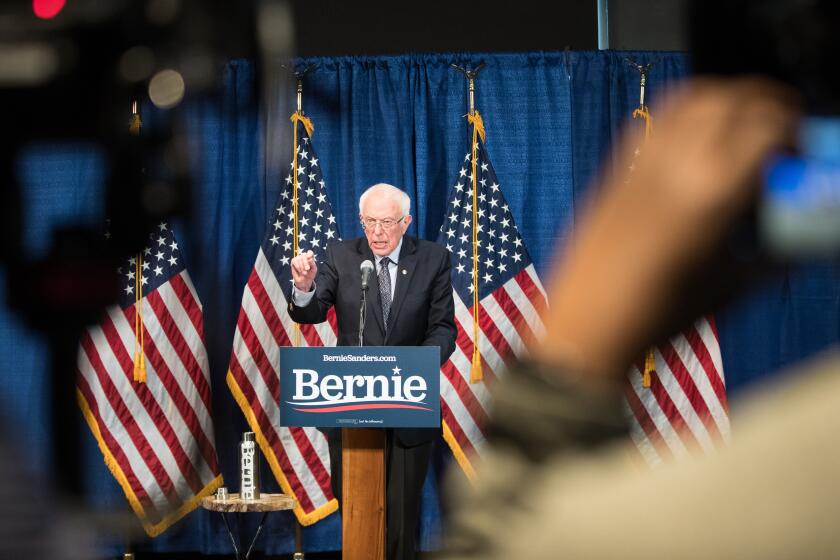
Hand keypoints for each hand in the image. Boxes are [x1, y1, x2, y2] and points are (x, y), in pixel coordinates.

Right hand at [290, 250, 316, 291]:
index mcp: (310, 258)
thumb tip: (309, 258)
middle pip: (304, 255)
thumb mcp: (313, 270)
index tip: (309, 258)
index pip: (310, 252)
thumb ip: (312, 263)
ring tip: (304, 272)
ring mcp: (298, 258)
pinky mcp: (293, 261)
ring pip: (299, 258)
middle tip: (307, 269)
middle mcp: (304, 257)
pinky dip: (297, 266)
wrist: (304, 282)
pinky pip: (294, 261)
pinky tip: (299, 271)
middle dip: (305, 263)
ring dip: (301, 266)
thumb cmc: (310, 275)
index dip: (309, 254)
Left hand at [535, 77, 798, 383]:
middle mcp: (676, 166)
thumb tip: (802, 238)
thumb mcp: (730, 285)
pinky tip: (696, 135)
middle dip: (767, 104)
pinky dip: (684, 113)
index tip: (800, 146)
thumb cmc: (658, 316)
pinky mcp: (616, 171)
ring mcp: (641, 164)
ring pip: (690, 99)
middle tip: (782, 127)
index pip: (766, 127)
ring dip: (724, 99)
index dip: (794, 129)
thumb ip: (773, 252)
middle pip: (731, 99)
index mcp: (712, 194)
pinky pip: (655, 122)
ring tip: (742, 121)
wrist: (587, 326)